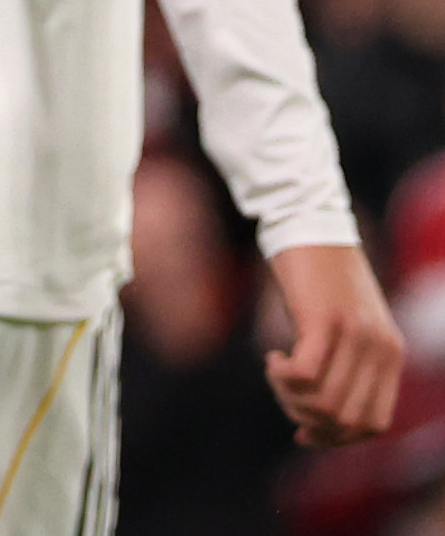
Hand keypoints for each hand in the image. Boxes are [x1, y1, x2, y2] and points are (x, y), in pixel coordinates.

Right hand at [266, 240, 401, 447]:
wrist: (308, 223)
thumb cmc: (318, 276)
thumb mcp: (345, 325)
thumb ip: (347, 363)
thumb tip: (322, 414)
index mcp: (391, 354)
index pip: (374, 425)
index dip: (337, 439)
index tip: (304, 432)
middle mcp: (380, 349)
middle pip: (345, 420)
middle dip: (307, 421)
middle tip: (283, 396)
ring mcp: (354, 334)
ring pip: (324, 403)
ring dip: (290, 398)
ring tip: (275, 372)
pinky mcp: (323, 319)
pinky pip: (304, 374)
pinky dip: (281, 376)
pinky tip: (273, 356)